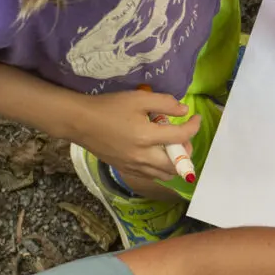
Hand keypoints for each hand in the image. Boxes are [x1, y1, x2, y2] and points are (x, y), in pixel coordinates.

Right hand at [73, 88, 201, 194]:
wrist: (80, 122)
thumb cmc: (108, 107)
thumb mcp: (138, 98)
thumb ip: (164, 103)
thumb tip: (184, 112)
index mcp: (146, 137)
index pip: (181, 137)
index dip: (193, 126)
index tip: (194, 118)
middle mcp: (142, 157)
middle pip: (177, 165)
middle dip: (185, 150)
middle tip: (182, 136)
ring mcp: (133, 166)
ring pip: (165, 175)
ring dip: (174, 163)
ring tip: (170, 147)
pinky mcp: (125, 170)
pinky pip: (151, 176)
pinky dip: (160, 169)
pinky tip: (155, 154)